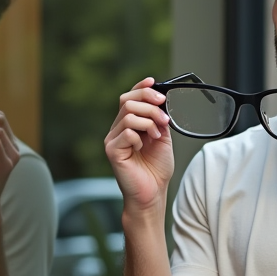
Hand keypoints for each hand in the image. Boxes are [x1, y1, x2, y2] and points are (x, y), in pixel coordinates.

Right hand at [104, 77, 173, 212]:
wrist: (153, 193)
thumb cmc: (156, 169)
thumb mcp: (163, 138)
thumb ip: (159, 119)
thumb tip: (161, 101)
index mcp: (129, 125)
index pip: (130, 97)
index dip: (141, 87)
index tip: (154, 82)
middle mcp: (118, 129)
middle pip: (128, 100)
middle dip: (150, 104)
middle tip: (164, 118)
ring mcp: (113, 139)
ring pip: (129, 114)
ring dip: (149, 121)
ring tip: (158, 135)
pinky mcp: (112, 150)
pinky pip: (127, 132)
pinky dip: (140, 136)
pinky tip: (143, 147)